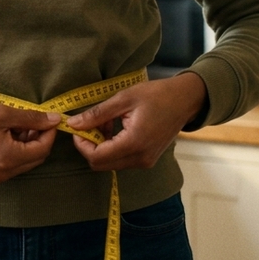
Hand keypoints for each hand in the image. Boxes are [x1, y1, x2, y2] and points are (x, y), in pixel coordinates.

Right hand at [0, 101, 61, 185]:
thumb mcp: (1, 113)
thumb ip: (30, 118)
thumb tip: (53, 119)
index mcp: (7, 158)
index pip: (42, 150)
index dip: (49, 133)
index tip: (48, 118)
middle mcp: (2, 174)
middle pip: (35, 159)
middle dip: (38, 139)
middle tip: (33, 121)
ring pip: (23, 164)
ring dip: (26, 146)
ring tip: (16, 126)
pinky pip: (10, 167)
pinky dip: (14, 153)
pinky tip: (5, 136)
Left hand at [67, 72, 206, 170]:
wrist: (185, 100)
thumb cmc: (156, 95)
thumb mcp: (124, 99)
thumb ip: (97, 114)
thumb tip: (73, 124)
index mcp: (134, 143)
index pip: (96, 157)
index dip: (81, 144)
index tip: (78, 127)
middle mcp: (139, 158)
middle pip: (101, 164)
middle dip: (90, 146)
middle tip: (92, 123)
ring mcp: (145, 161)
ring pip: (110, 163)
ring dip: (101, 146)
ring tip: (107, 122)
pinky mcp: (147, 160)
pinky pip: (121, 160)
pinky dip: (112, 147)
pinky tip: (116, 128)